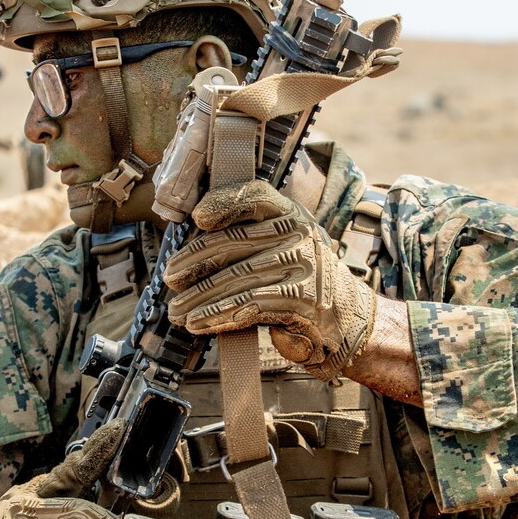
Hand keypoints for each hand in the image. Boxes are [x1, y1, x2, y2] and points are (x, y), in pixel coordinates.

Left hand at [164, 180, 376, 381]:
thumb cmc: (303, 279)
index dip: (224, 202)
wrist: (347, 317)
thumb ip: (250, 237)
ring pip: (236, 278)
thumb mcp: (284, 245)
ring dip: (199, 298)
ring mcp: (302, 265)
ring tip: (177, 311)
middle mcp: (299, 234)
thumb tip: (191, 249)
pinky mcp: (301, 298)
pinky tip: (199, 323)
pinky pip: (249, 305)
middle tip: (170, 278)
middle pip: (234, 242)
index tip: (197, 217)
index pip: (256, 195)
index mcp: (291, 214)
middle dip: (194, 263)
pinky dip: (218, 315)